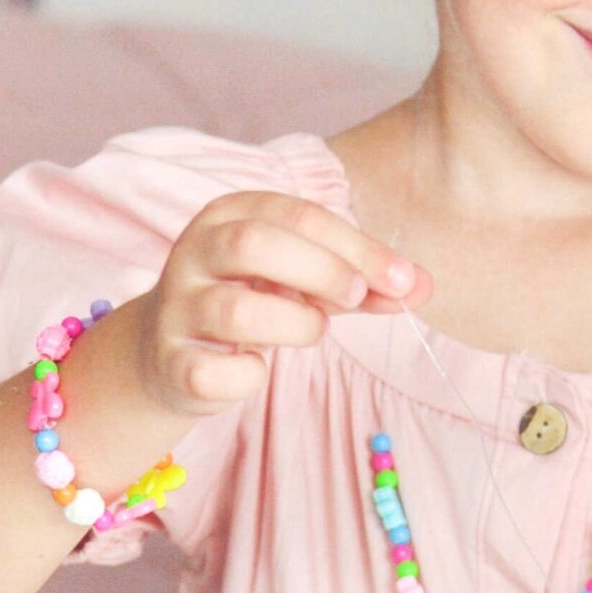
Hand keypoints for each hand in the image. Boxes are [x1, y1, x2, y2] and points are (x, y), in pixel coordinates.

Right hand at [138, 191, 431, 414]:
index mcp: (229, 215)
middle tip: (357, 297)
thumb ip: (361, 280)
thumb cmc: (253, 302)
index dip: (357, 247)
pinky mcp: (170, 362)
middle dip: (322, 271)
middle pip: (256, 243)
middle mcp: (194, 252)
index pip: (298, 215)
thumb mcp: (306, 281)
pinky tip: (255, 370)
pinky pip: (215, 373)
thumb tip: (422, 287)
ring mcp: (177, 308)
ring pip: (238, 311)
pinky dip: (250, 377)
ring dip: (296, 325)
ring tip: (310, 331)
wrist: (170, 352)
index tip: (404, 280)